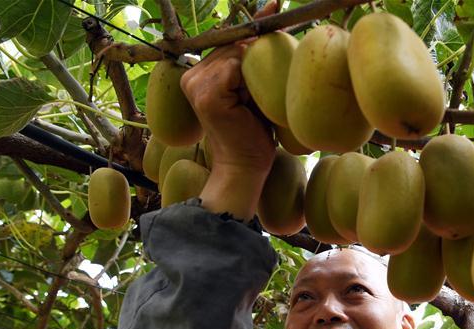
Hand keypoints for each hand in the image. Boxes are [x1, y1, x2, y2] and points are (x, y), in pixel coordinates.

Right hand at [181, 2, 278, 219]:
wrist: (246, 167)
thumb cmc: (256, 135)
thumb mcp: (255, 94)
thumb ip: (253, 68)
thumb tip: (272, 34)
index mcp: (200, 74)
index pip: (229, 41)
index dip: (254, 24)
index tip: (276, 6)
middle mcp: (191, 75)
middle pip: (234, 45)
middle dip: (260, 44)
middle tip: (281, 47)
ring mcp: (195, 83)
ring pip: (237, 55)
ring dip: (256, 71)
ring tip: (256, 100)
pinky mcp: (205, 93)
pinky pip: (236, 68)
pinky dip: (250, 80)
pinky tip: (251, 101)